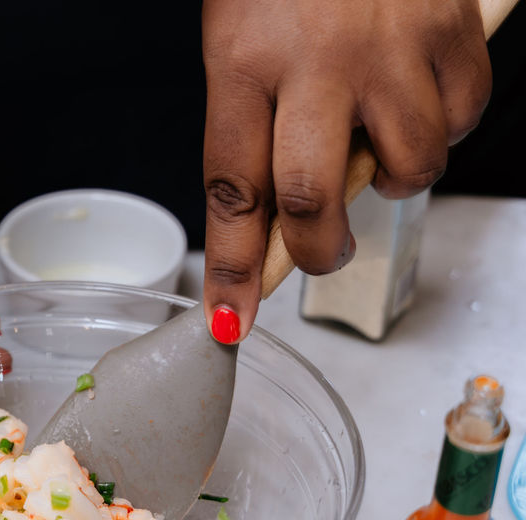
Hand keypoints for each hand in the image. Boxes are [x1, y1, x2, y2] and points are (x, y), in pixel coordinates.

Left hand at [200, 0, 490, 342]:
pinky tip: (413, 99)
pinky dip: (441, 129)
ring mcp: (393, 46)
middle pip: (314, 199)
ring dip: (392, 180)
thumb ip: (252, 131)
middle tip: (320, 251)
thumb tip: (268, 223)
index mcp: (244, 62)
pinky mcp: (454, 31)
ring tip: (372, 143)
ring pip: (408, 167)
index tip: (228, 318)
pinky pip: (462, 119)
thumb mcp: (239, 46)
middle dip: (316, 252)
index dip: (231, 266)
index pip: (233, 189)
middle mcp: (317, 59)